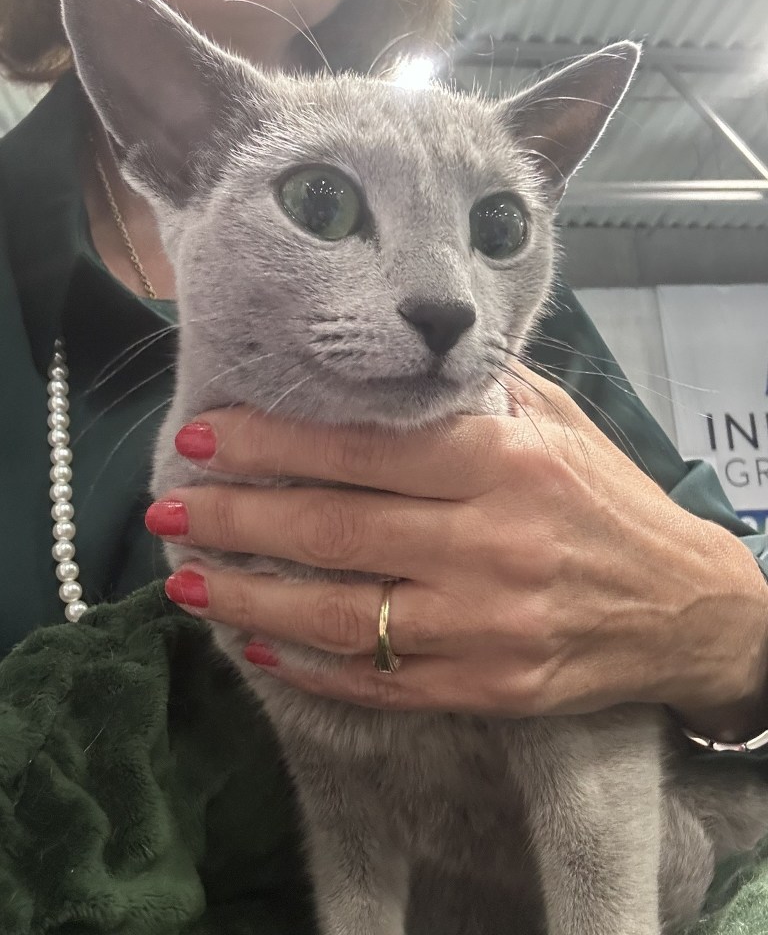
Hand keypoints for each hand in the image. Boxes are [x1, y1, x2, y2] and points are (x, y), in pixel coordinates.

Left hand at [147, 365, 767, 731]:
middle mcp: (492, 544)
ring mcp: (488, 627)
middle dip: (235, 520)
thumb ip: (476, 392)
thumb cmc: (611, 501)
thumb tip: (386, 365)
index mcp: (507, 463)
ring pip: (343, 617)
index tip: (206, 437)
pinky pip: (382, 681)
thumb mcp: (560, 423)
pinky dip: (312, 665)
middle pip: (335, 533)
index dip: (273, 444)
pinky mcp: (489, 688)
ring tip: (185, 581)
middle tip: (168, 511)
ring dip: (251, 599)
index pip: (363, 450)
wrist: (687, 608)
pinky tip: (261, 642)